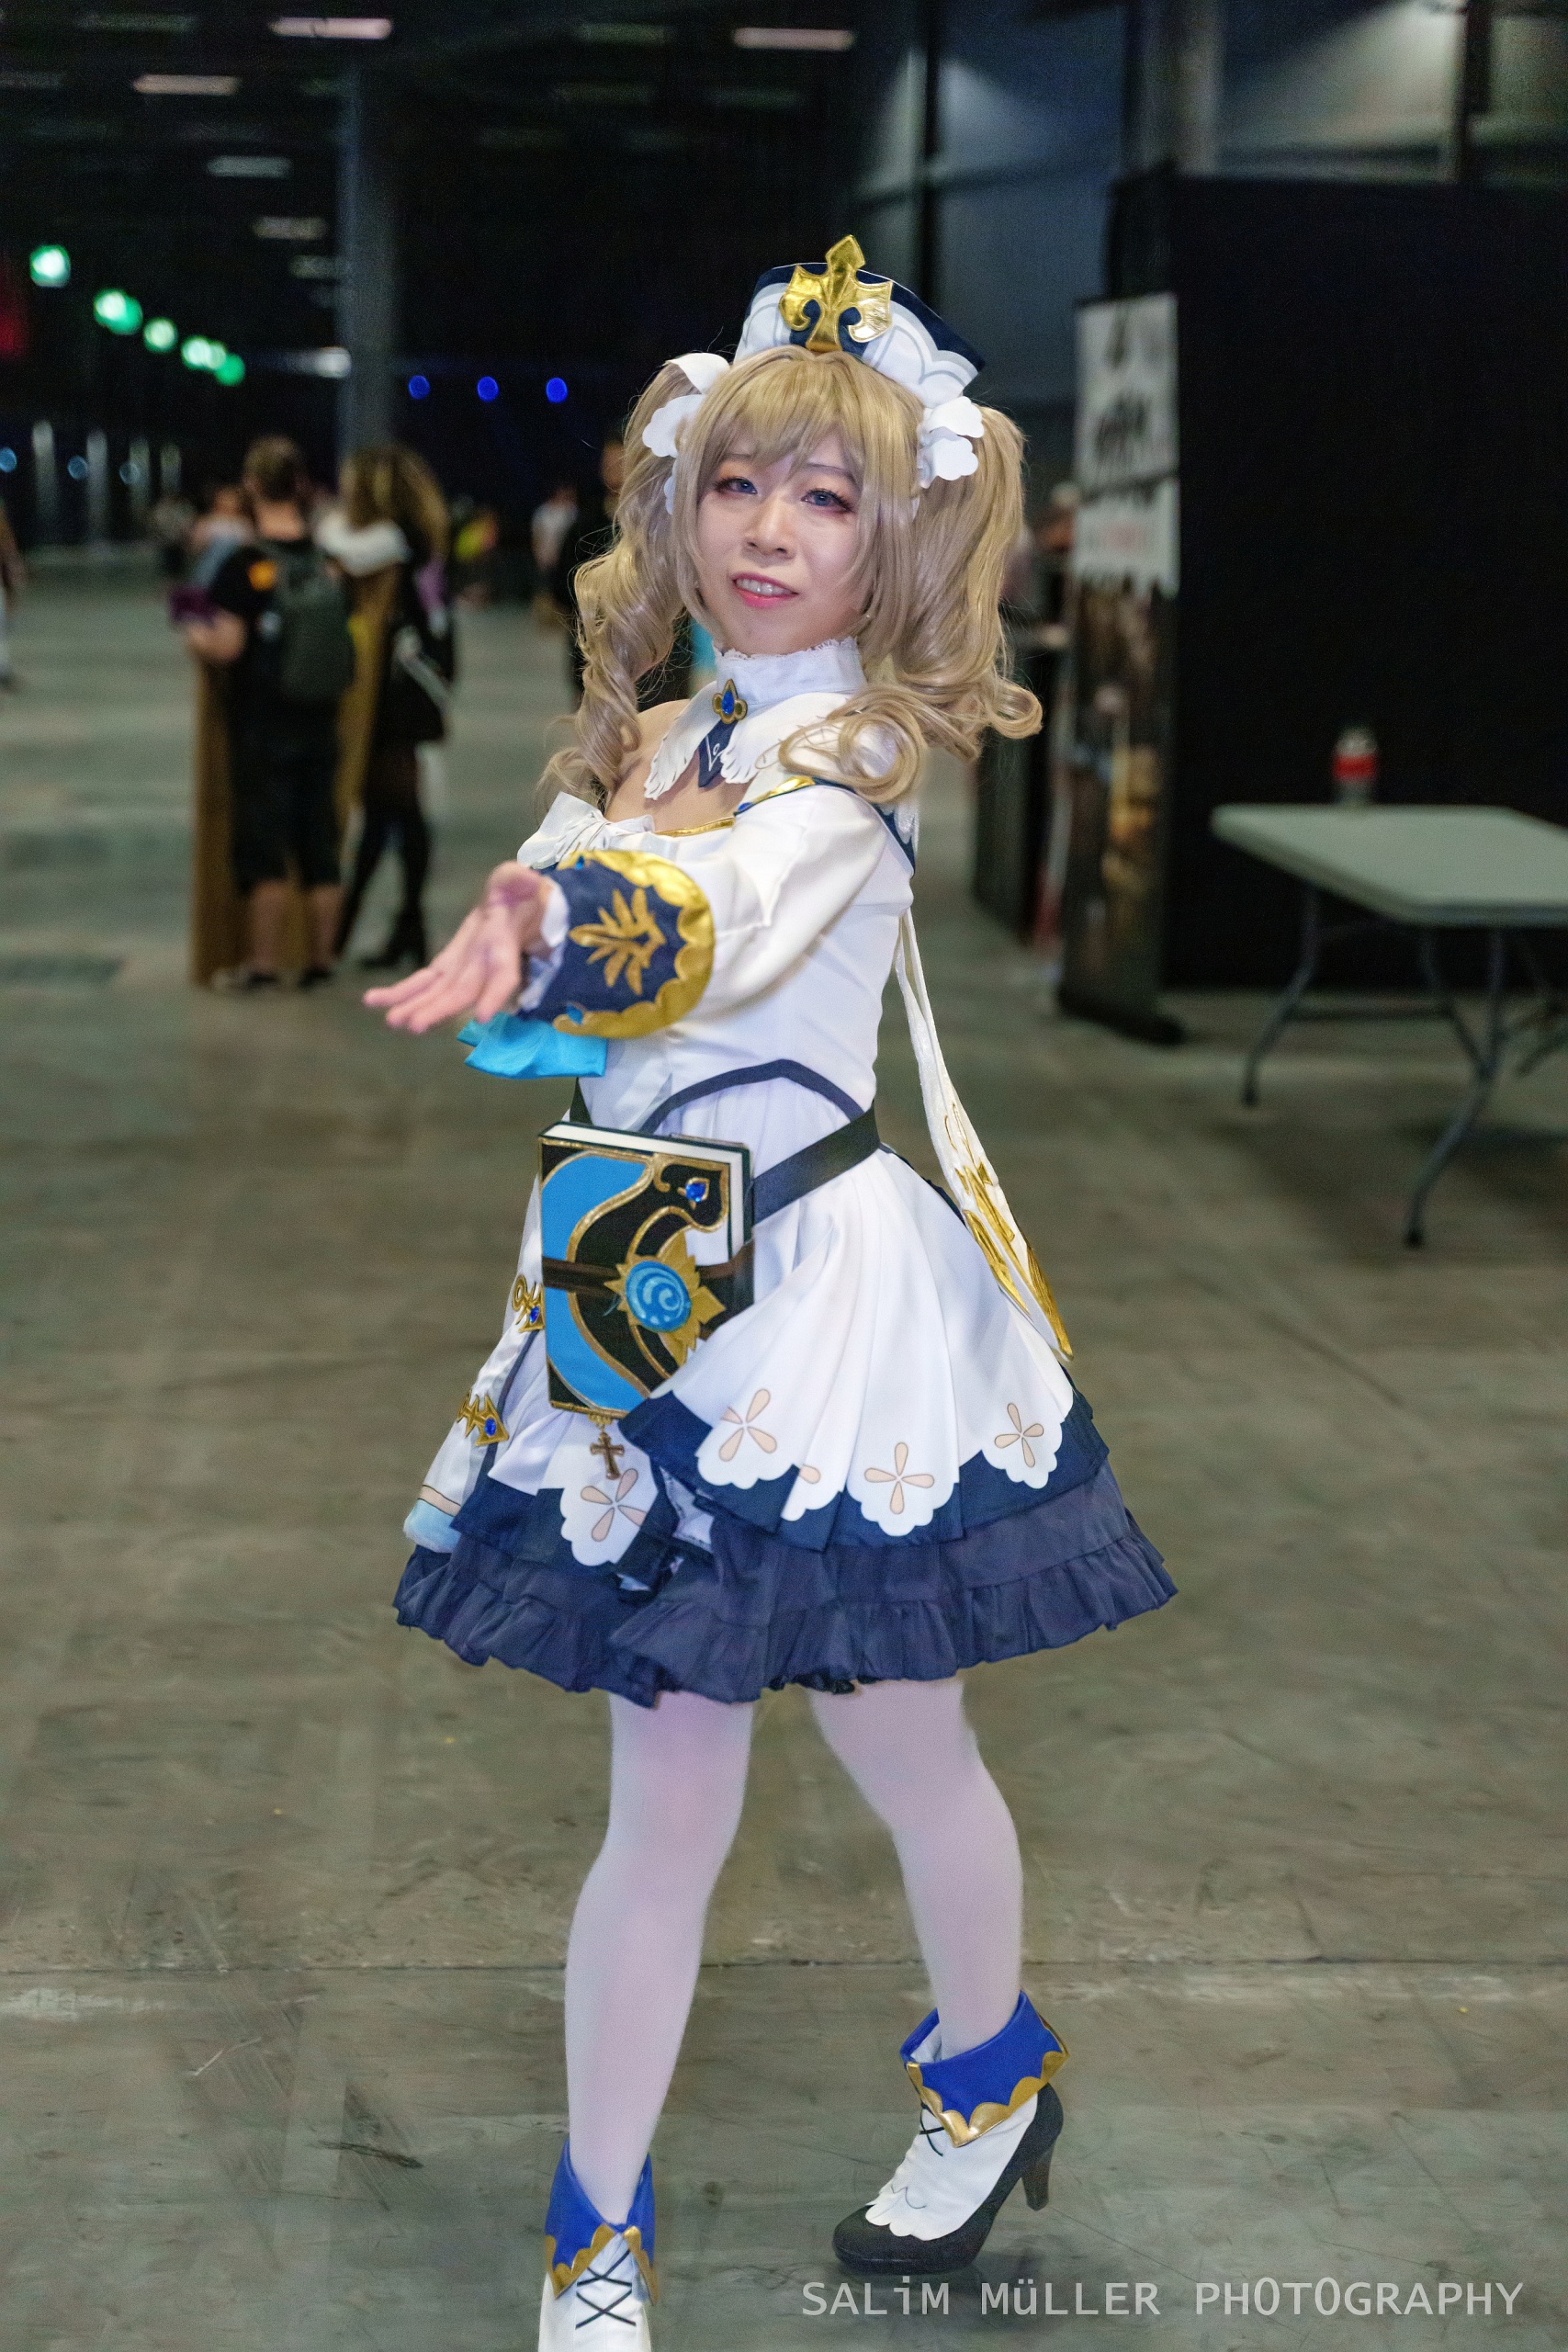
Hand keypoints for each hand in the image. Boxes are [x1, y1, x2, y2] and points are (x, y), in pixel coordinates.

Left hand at [365, 863, 553, 1033]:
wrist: (512, 910)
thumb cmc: (517, 894)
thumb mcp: (517, 881)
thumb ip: (518, 880)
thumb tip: (528, 882)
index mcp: (502, 946)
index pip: (503, 976)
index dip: (495, 995)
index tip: (484, 1016)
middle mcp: (482, 967)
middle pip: (461, 993)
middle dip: (438, 1009)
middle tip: (414, 1025)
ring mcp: (461, 970)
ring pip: (438, 995)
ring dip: (415, 1008)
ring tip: (392, 1021)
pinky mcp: (444, 968)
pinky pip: (422, 984)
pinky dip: (399, 993)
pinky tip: (372, 1000)